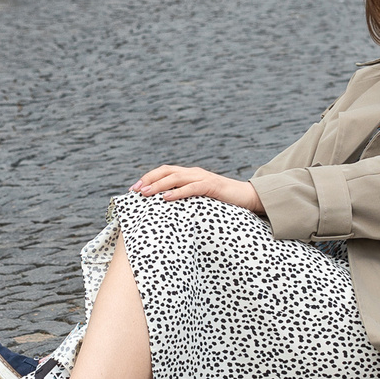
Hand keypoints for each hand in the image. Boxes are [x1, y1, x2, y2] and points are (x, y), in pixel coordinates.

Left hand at [131, 165, 263, 214]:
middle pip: (166, 171)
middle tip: (135, 190)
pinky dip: (177, 192)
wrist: (246, 197)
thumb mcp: (198, 198)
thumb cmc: (221, 200)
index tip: (133, 189)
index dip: (148, 177)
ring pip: (175, 177)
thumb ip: (184, 197)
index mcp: (189, 174)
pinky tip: (166, 198)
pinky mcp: (211, 186)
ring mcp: (202, 177)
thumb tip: (164, 207)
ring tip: (146, 193)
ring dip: (158, 185)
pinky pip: (191, 187)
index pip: (164, 171)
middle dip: (148, 179)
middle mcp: (193, 172)